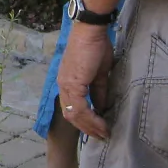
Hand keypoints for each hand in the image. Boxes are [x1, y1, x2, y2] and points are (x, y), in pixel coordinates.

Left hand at [58, 23, 112, 139]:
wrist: (91, 31)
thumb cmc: (96, 46)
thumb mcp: (99, 73)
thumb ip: (98, 90)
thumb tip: (102, 106)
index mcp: (67, 82)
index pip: (72, 108)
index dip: (84, 121)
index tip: (98, 129)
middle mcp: (63, 85)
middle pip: (71, 115)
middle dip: (87, 128)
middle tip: (101, 136)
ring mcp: (66, 85)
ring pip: (74, 114)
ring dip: (90, 126)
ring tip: (104, 133)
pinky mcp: (72, 84)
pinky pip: (80, 108)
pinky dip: (91, 118)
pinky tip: (101, 123)